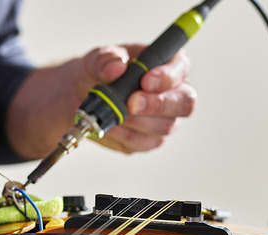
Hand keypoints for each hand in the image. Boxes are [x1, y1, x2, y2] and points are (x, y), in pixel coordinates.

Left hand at [6, 44, 196, 159]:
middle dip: (158, 104)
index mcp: (168, 64)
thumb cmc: (98, 72)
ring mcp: (165, 119)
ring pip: (165, 126)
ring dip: (136, 121)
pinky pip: (145, 143)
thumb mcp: (97, 59)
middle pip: (184, 104)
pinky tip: (110, 127)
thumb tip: (116, 66)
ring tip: (112, 113)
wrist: (82, 96)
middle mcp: (173, 93)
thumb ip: (105, 59)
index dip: (167, 77)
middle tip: (132, 103)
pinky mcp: (150, 139)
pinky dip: (125, 136)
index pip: (180, 70)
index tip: (145, 80)